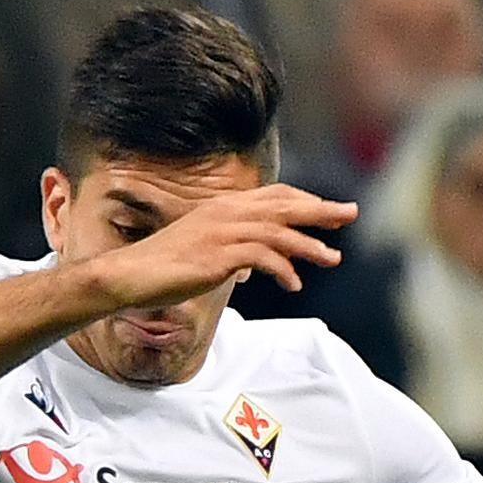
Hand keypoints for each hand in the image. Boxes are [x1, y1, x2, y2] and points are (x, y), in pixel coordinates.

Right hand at [88, 184, 356, 305]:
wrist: (132, 275)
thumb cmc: (166, 268)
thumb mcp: (205, 254)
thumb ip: (233, 254)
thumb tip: (255, 268)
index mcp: (224, 208)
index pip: (274, 197)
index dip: (306, 201)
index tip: (332, 211)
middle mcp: (226, 212)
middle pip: (283, 205)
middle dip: (319, 210)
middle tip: (349, 215)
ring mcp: (222, 232)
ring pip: (278, 231)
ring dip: (308, 245)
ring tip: (331, 259)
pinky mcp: (218, 255)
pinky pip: (261, 257)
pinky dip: (282, 269)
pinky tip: (294, 285)